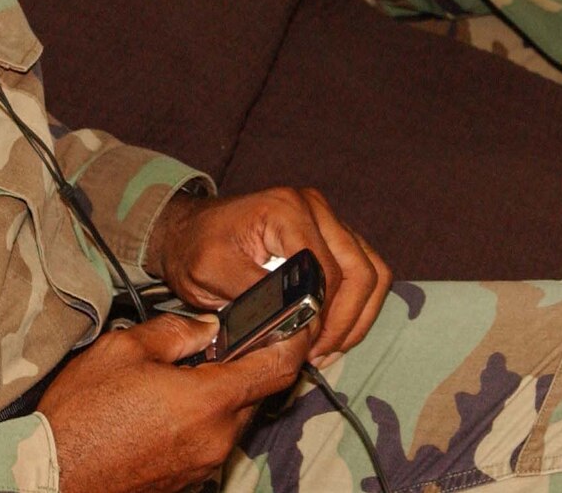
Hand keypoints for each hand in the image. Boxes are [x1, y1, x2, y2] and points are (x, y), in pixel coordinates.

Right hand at [39, 313, 315, 492]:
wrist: (50, 477)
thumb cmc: (80, 416)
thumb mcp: (122, 350)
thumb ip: (175, 331)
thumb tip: (206, 327)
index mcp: (208, 401)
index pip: (277, 367)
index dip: (295, 338)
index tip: (301, 320)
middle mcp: (216, 438)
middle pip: (256, 393)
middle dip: (247, 364)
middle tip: (218, 342)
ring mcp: (203, 464)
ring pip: (233, 417)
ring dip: (221, 392)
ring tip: (180, 374)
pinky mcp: (187, 480)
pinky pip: (211, 440)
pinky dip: (202, 418)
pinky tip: (165, 406)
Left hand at [148, 187, 390, 362]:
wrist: (189, 232)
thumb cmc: (196, 248)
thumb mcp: (210, 272)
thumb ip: (253, 291)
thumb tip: (294, 319)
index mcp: (286, 209)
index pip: (326, 269)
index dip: (322, 314)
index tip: (304, 347)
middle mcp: (315, 208)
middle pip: (360, 270)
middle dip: (345, 320)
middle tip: (319, 354)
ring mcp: (328, 220)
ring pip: (372, 272)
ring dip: (356, 316)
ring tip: (327, 348)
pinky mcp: (332, 236)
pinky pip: (365, 272)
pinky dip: (358, 307)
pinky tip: (332, 334)